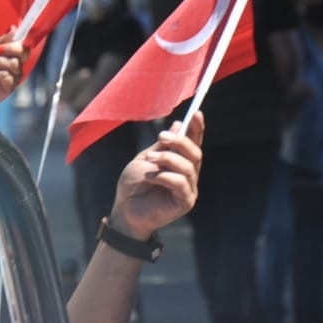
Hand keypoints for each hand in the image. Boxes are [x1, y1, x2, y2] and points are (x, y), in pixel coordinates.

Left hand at [0, 27, 27, 119]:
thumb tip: (13, 28)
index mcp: (9, 52)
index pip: (22, 43)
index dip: (18, 40)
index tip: (10, 37)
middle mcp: (14, 62)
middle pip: (24, 51)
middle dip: (9, 48)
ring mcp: (14, 75)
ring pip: (13, 63)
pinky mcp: (11, 86)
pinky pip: (6, 76)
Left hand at [110, 112, 204, 239]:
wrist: (125, 210)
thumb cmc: (134, 185)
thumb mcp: (146, 158)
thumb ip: (163, 145)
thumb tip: (179, 124)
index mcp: (180, 162)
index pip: (194, 143)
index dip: (197, 129)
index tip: (196, 113)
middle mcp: (189, 174)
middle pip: (195, 153)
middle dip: (180, 141)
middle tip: (162, 136)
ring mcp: (189, 189)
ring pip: (188, 167)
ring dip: (168, 159)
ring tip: (150, 159)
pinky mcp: (185, 202)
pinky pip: (180, 183)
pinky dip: (164, 176)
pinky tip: (150, 177)